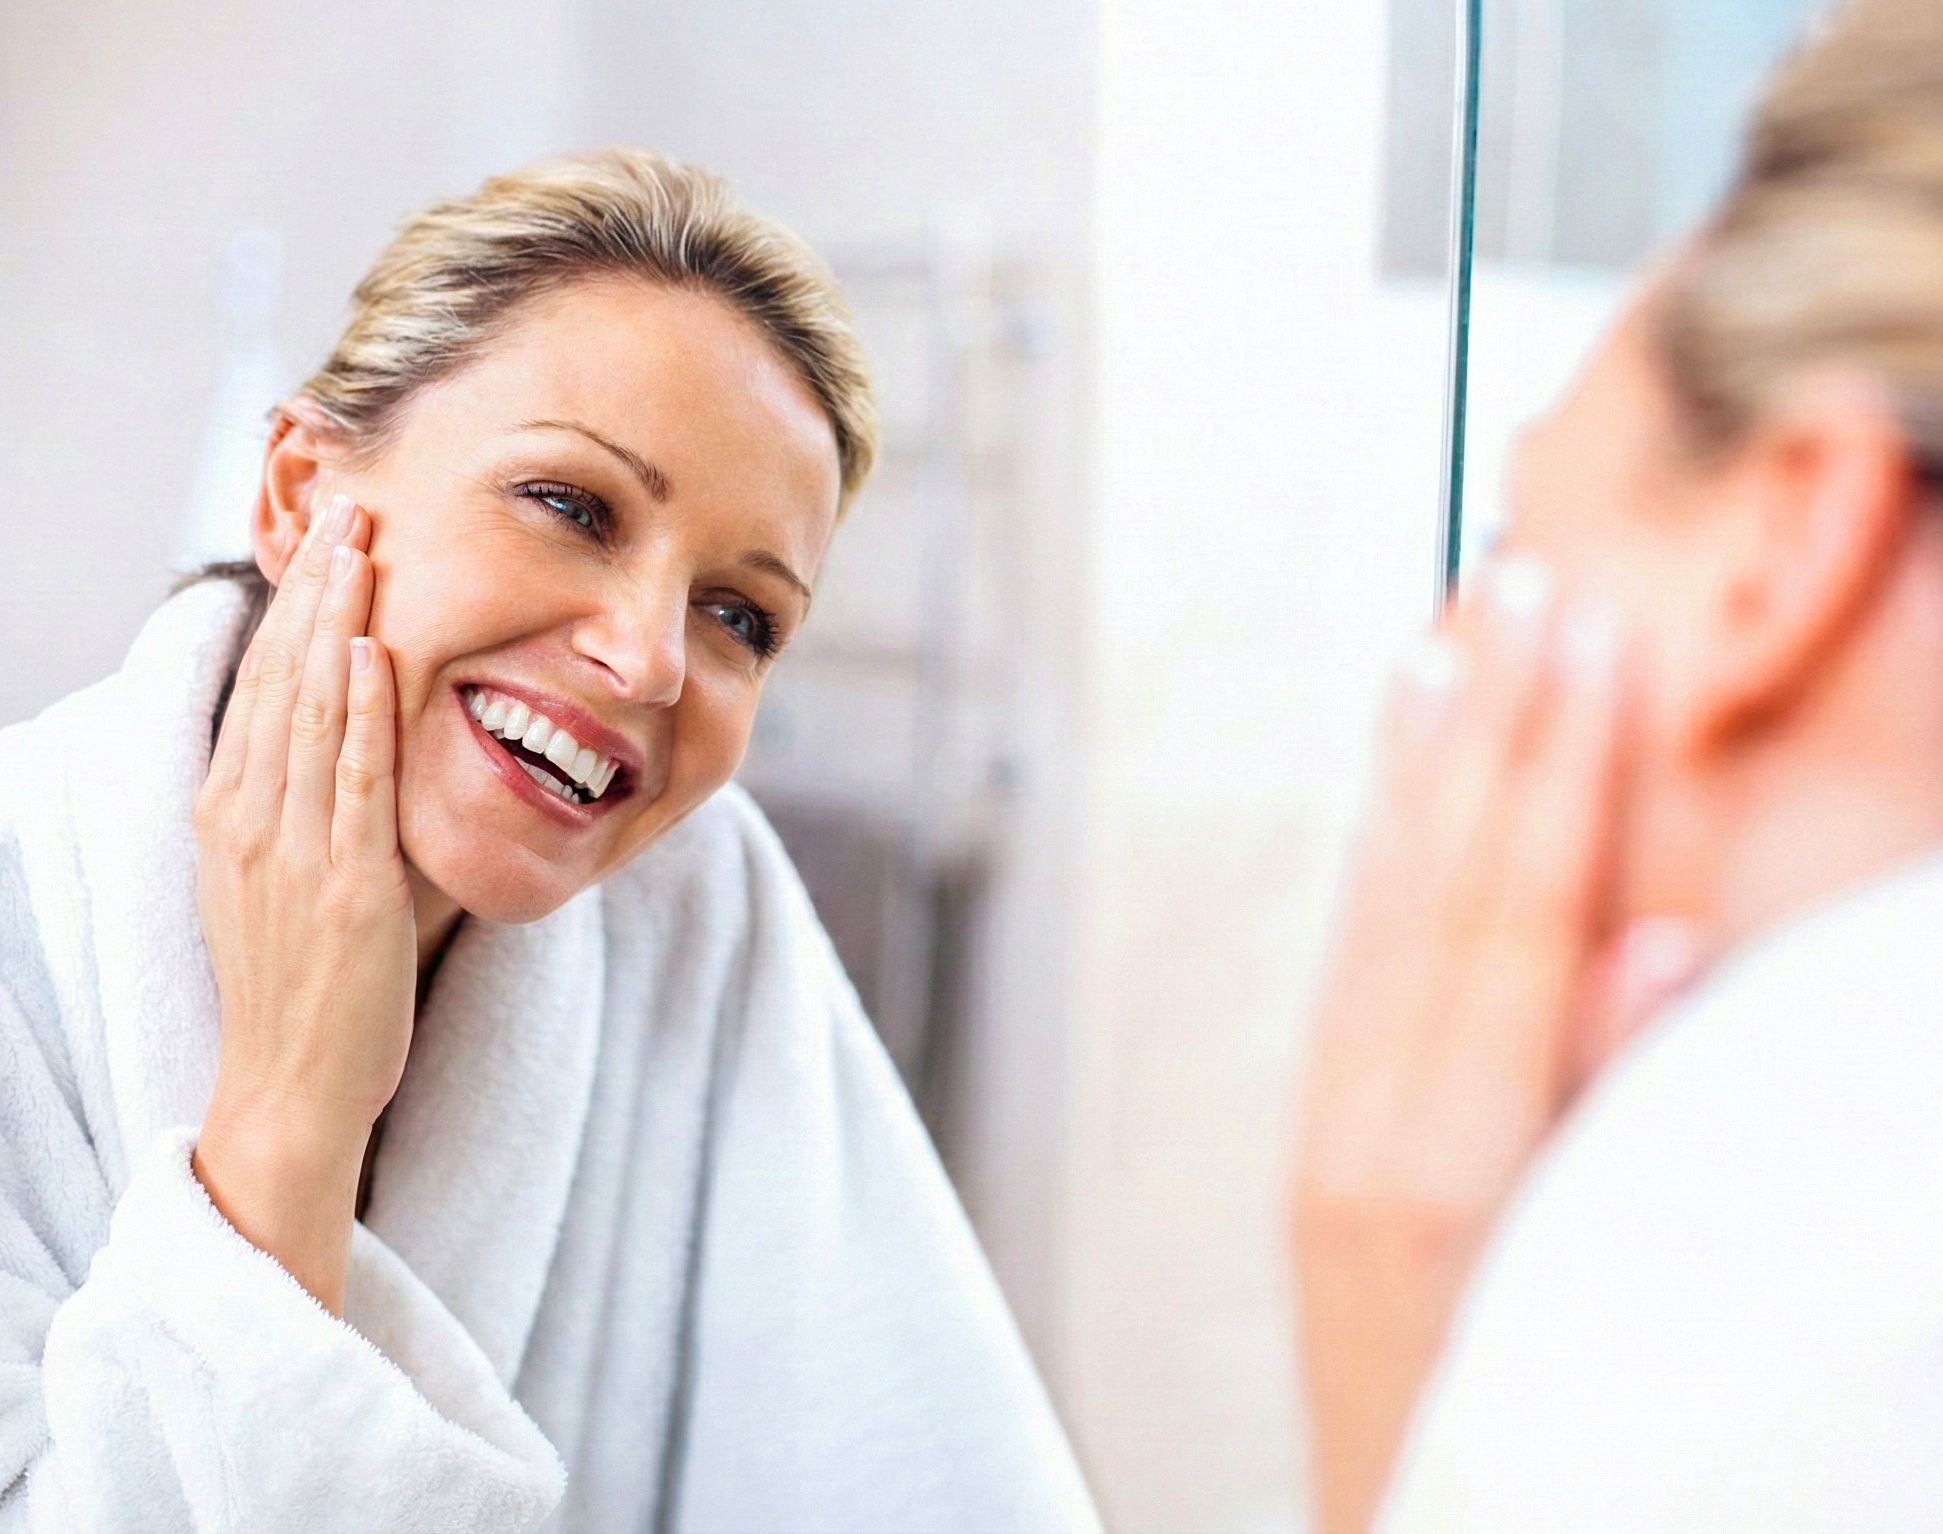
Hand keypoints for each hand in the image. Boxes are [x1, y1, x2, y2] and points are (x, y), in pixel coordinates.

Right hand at [191, 493, 413, 1314]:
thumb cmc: (307, 989)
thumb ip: (321, 809)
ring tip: (361, 548)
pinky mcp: (345, 889)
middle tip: (348, 508)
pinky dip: (358, 713)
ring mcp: (291, 853)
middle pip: (280, 679)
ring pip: (311, 712)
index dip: (295, 608)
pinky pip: (350, 782)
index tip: (327, 543)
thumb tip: (366, 742)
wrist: (293, 1089)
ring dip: (338, 623)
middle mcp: (247, 821)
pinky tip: (371, 652)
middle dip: (314, 590)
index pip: (264, 686)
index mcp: (230, 813)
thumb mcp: (293, 881)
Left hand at [1292, 557, 1702, 1533]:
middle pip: (1435, 887)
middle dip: (1485, 726)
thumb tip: (1654, 947)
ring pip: (1374, 914)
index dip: (1559, 767)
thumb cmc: (1530, 1454)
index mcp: (1452, 1162)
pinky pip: (1345, 975)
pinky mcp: (1316, 1156)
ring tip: (1441, 647)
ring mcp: (1326, 1140)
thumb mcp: (1606, 1298)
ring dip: (1414, 773)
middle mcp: (1368, 1130)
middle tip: (1517, 581)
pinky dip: (1375, 869)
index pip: (1515, 918)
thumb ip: (1627, 1116)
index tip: (1589, 640)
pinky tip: (1395, 802)